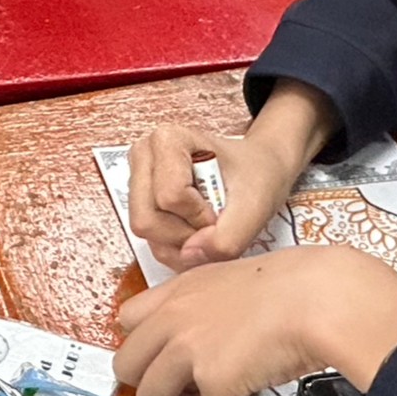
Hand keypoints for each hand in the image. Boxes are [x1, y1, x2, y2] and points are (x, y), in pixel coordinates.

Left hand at [116, 246, 396, 395]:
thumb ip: (213, 303)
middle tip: (189, 393)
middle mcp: (175, 318)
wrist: (324, 297)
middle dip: (156, 386)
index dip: (145, 347)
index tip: (167, 362)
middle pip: (126, 365)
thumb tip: (217, 332)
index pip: (128, 320)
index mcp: (181, 290)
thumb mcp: (238, 278)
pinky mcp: (215, 382)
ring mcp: (190, 350)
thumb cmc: (299, 284)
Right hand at [125, 122, 303, 270]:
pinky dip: (180, 247)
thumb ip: (228, 237)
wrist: (258, 171)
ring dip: (184, 244)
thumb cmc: (256, 176)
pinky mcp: (141, 204)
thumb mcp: (255, 207)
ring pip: (148, 236)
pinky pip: (153, 243)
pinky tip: (199, 231)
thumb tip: (190, 255)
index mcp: (168, 140)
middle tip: (216, 223)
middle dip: (187, 235)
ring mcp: (138, 181)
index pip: (170, 197)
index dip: (200, 216)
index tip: (223, 208)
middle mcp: (144, 156)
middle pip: (147, 220)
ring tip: (210, 225)